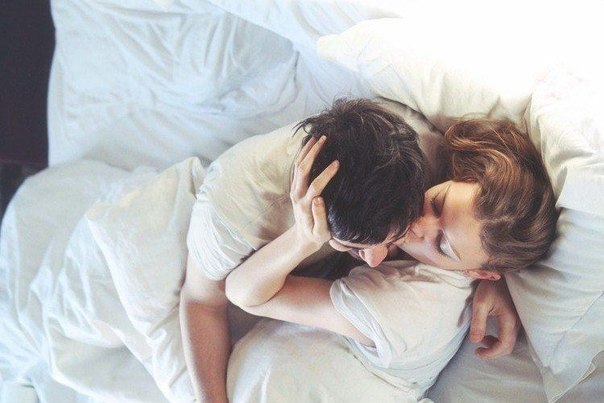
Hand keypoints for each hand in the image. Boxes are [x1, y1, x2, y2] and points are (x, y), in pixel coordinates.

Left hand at [290, 135, 338, 252]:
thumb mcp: (321, 232)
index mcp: (305, 205)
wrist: (302, 238)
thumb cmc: (316, 236)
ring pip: (297, 166)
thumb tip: (318, 199)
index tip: (337, 163)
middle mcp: (297, 195)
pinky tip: (309, 145)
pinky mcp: (294, 187)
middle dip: (313, 153)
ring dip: (307, 150)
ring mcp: (294, 190)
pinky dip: (302, 155)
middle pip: (302, 169)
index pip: (316, 186)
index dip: (326, 174)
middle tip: (325, 139)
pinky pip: (296, 167)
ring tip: (317, 137)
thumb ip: (320, 216)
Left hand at [469, 278, 519, 358]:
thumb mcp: (480, 303)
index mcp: (509, 320)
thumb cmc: (490, 286)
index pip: (504, 345)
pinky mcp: (515, 318)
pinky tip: (488, 333)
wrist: (501, 274)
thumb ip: (478, 322)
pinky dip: (499, 339)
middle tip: (478, 349)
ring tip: (481, 338)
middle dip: (493, 351)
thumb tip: (475, 341)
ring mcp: (518, 321)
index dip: (491, 353)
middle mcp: (517, 323)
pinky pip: (510, 335)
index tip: (477, 352)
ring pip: (509, 341)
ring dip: (495, 345)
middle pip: (508, 346)